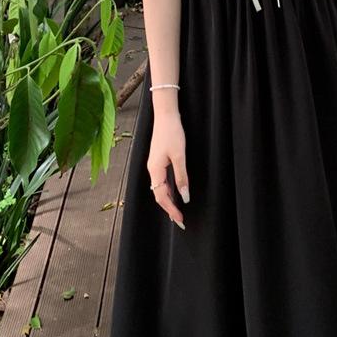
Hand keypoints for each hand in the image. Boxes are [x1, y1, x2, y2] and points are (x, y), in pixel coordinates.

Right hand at [148, 113, 188, 227]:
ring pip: (159, 189)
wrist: (166, 116)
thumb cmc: (172, 133)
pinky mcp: (158, 161)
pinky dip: (168, 191)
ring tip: (177, 211)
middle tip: (180, 220)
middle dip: (169, 209)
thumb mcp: (179, 156)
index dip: (171, 209)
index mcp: (155, 170)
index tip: (180, 219)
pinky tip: (175, 194)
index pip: (162, 196)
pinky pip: (161, 181)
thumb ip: (182, 177)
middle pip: (158, 195)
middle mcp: (152, 170)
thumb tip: (184, 196)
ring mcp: (154, 166)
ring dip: (168, 201)